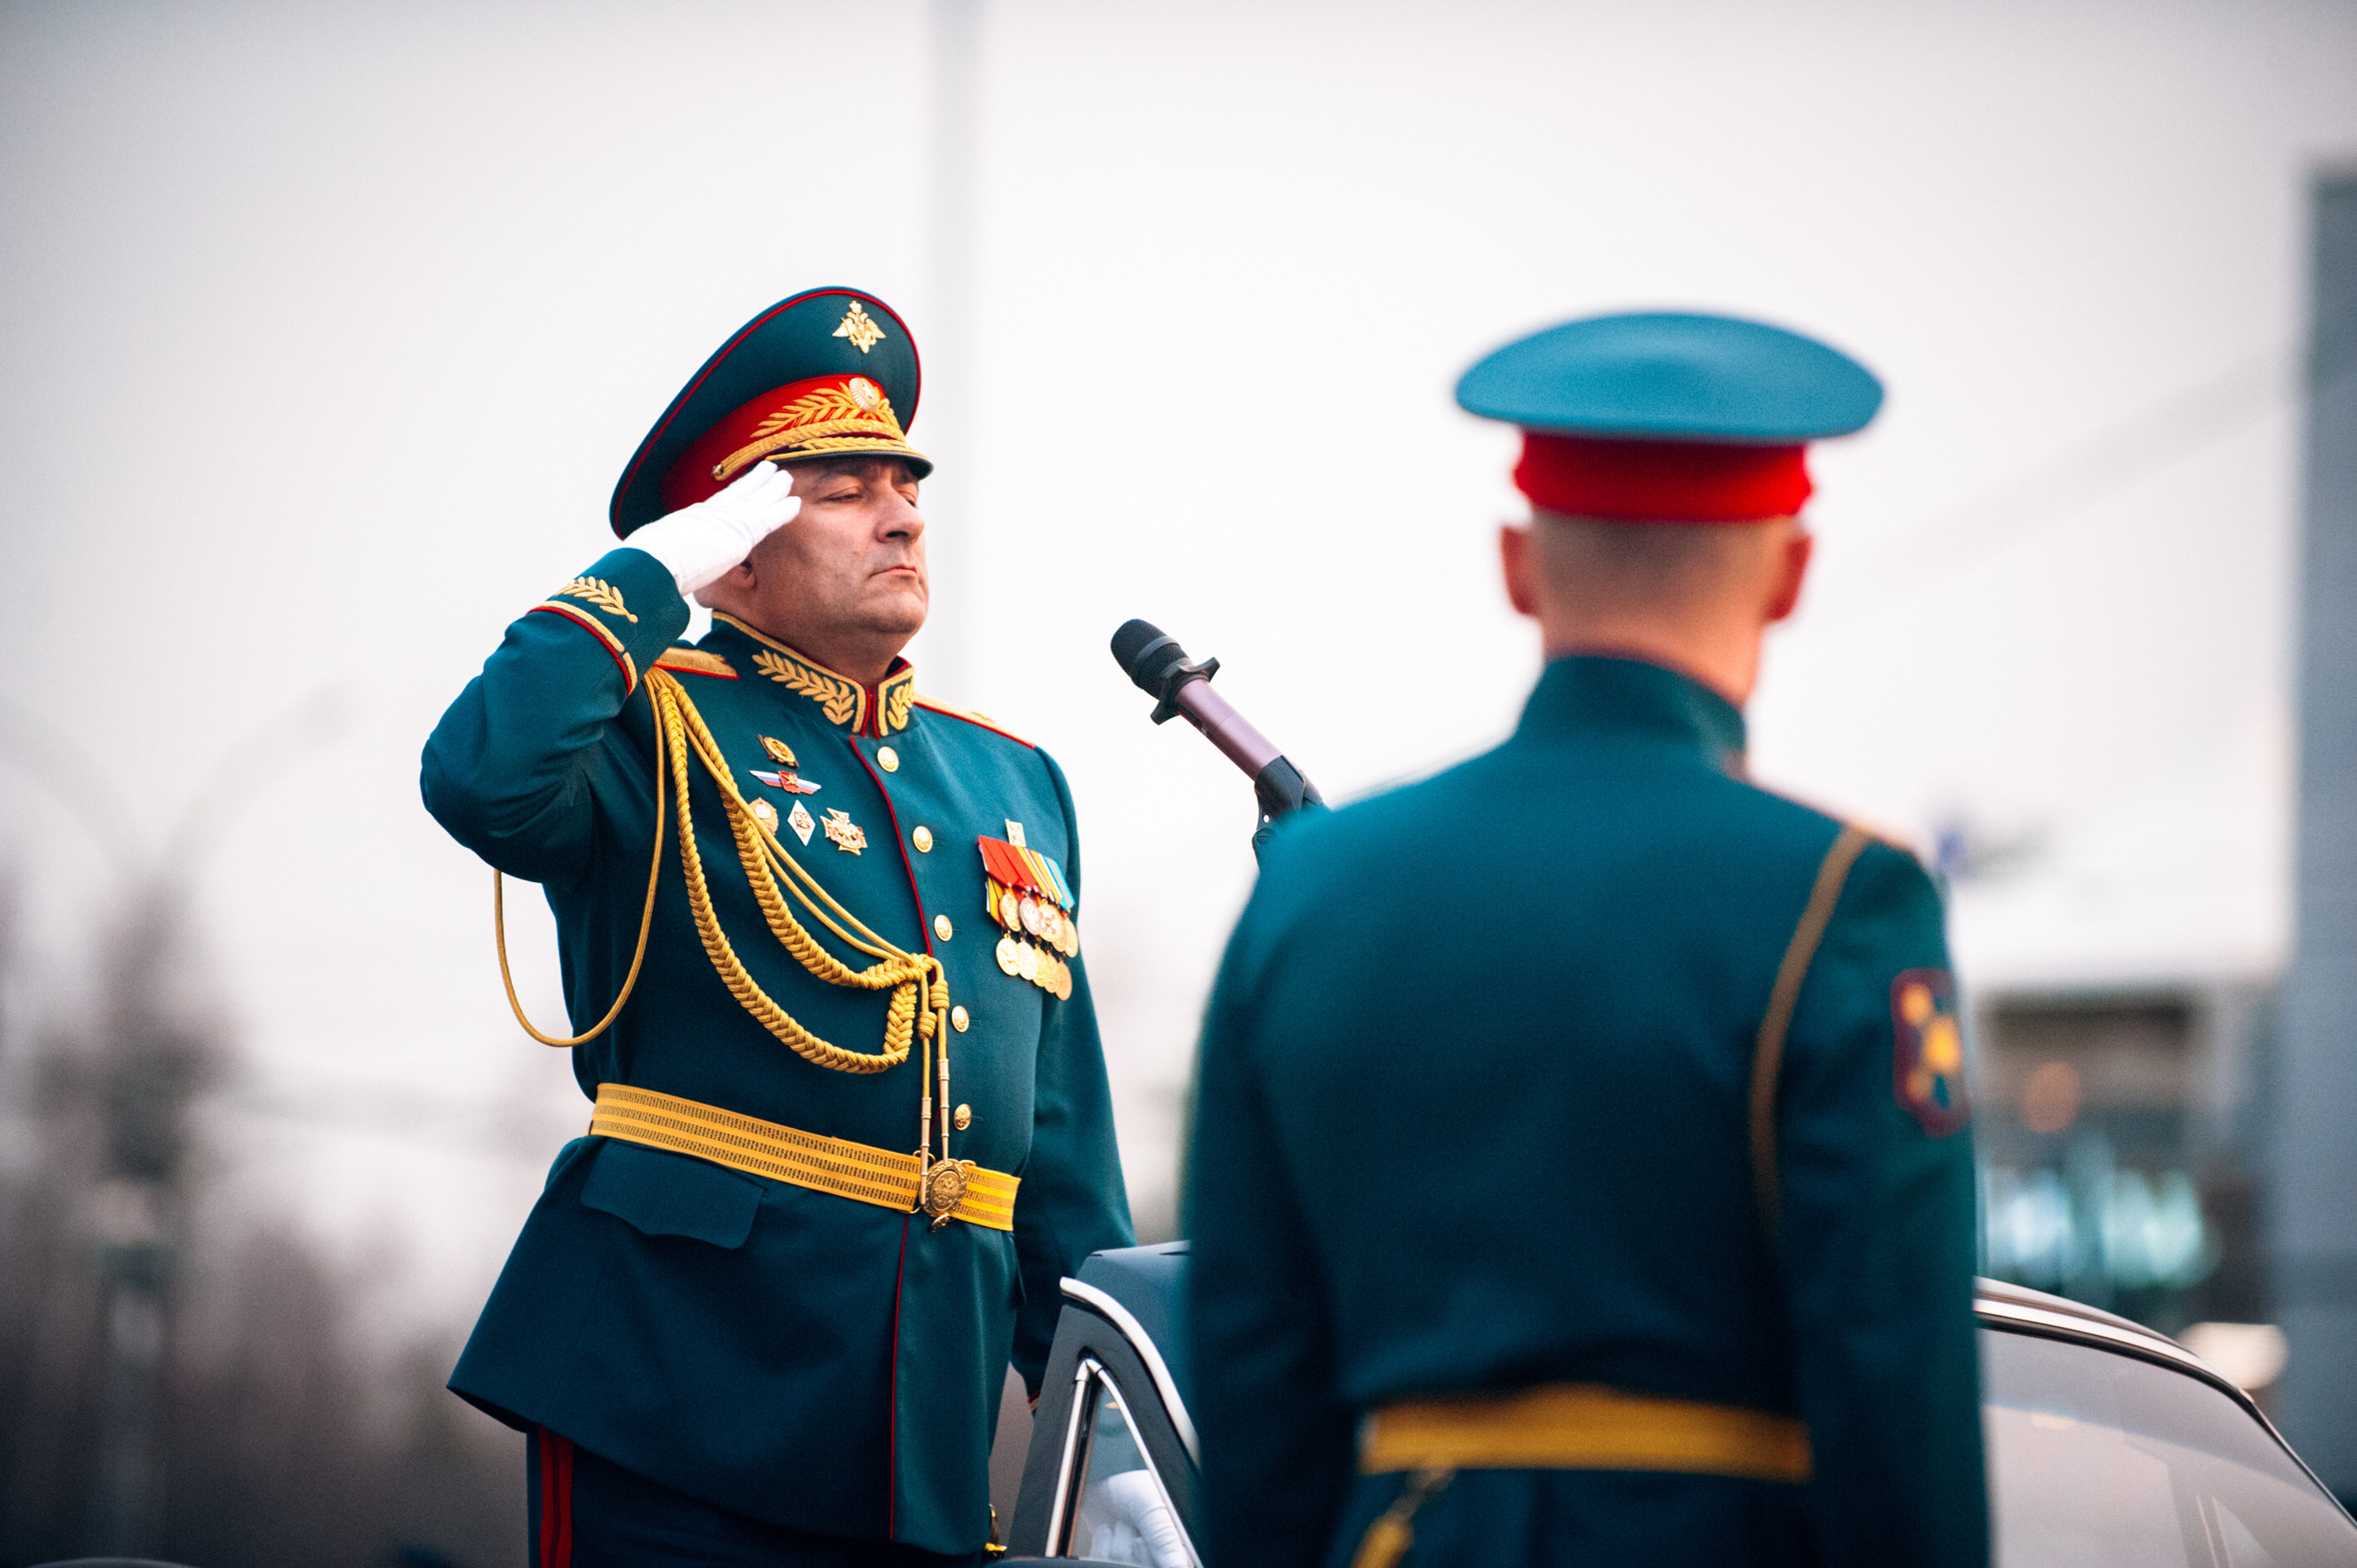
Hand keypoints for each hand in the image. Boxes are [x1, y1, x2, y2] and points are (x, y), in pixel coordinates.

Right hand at [626, 461, 801, 595]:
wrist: (650, 565)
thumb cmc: (644, 566)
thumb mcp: (653, 553)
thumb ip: (664, 555)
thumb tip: (651, 568)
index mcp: (689, 519)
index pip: (717, 503)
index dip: (732, 492)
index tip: (742, 483)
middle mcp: (709, 514)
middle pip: (737, 493)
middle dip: (754, 481)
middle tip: (768, 469)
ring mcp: (725, 520)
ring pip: (756, 499)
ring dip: (772, 488)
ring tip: (785, 476)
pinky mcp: (740, 533)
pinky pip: (768, 518)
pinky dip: (782, 510)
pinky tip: (795, 502)